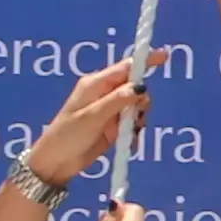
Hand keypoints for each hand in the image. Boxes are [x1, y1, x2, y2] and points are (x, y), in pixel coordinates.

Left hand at [19, 60, 149, 189]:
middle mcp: (104, 94)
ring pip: (136, 107)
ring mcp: (108, 111)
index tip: (164, 56)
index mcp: (96, 84)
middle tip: (136, 117)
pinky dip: (134, 131)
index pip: (126, 67)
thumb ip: (118, 100)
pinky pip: (131, 124)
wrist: (55, 163)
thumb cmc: (67, 135)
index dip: (145, 61)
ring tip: (128, 132)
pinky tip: (128, 142)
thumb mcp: (93, 116)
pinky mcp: (112, 127)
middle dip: (141, 101)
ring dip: (138, 119)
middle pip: (135, 88)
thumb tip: (141, 87)